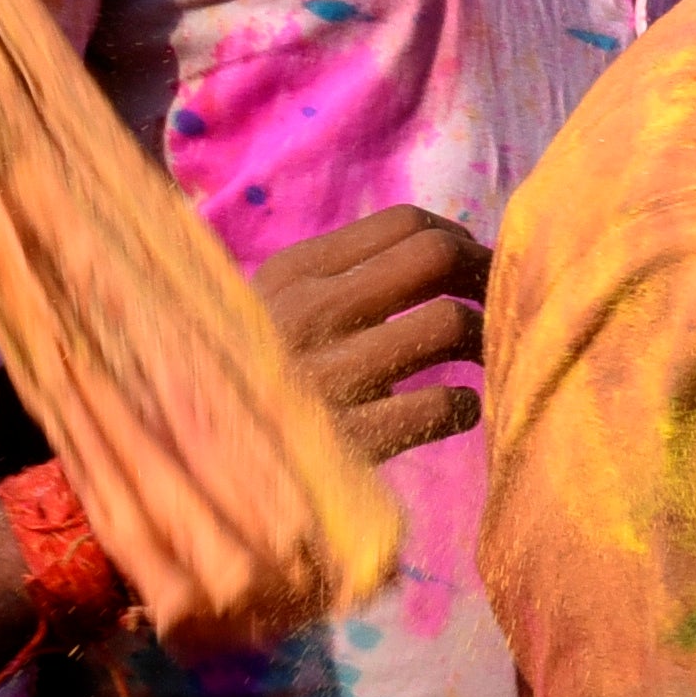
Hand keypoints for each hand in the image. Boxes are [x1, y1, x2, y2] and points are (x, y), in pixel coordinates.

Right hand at [263, 206, 485, 469]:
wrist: (199, 473)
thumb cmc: (254, 382)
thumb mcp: (274, 311)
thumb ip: (340, 276)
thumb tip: (449, 246)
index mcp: (290, 274)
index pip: (405, 223)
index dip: (458, 238)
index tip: (471, 266)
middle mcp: (305, 316)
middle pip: (435, 257)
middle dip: (482, 275)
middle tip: (496, 304)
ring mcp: (325, 379)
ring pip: (449, 324)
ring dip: (482, 340)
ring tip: (482, 358)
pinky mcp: (348, 444)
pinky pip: (443, 404)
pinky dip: (465, 405)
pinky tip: (456, 410)